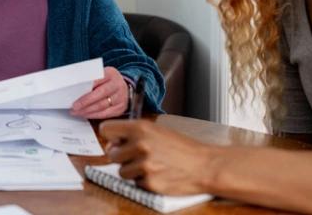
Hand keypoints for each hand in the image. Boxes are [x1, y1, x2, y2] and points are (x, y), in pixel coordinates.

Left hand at [70, 66, 128, 118]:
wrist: (121, 87)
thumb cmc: (106, 81)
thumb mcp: (100, 75)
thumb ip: (90, 79)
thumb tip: (74, 88)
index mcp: (111, 74)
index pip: (98, 79)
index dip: (86, 86)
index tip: (75, 92)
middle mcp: (117, 85)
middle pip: (100, 94)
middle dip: (85, 101)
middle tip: (74, 106)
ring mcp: (120, 97)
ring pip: (102, 106)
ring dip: (87, 110)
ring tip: (76, 112)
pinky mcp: (120, 108)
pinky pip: (105, 114)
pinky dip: (93, 115)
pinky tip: (85, 114)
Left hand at [99, 120, 213, 194]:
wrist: (205, 165)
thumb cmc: (181, 148)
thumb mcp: (156, 131)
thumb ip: (132, 135)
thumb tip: (110, 146)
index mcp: (140, 127)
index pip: (106, 129)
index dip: (110, 137)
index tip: (115, 142)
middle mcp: (140, 144)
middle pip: (112, 154)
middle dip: (124, 157)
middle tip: (142, 156)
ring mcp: (144, 164)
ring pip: (122, 171)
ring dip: (134, 171)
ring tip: (153, 166)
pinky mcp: (150, 183)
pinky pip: (135, 183)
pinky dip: (145, 182)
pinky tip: (160, 175)